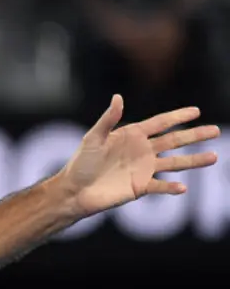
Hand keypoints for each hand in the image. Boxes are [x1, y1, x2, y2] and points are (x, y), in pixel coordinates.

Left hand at [58, 94, 219, 217]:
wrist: (73, 191)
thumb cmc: (80, 163)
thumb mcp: (93, 138)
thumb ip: (107, 120)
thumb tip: (118, 97)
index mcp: (132, 135)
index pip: (160, 123)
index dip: (178, 116)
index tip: (196, 111)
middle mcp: (142, 151)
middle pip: (174, 141)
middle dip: (195, 136)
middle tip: (216, 131)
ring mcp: (143, 169)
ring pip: (174, 163)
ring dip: (194, 160)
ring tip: (213, 157)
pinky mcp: (140, 187)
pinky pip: (160, 186)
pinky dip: (171, 187)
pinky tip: (183, 187)